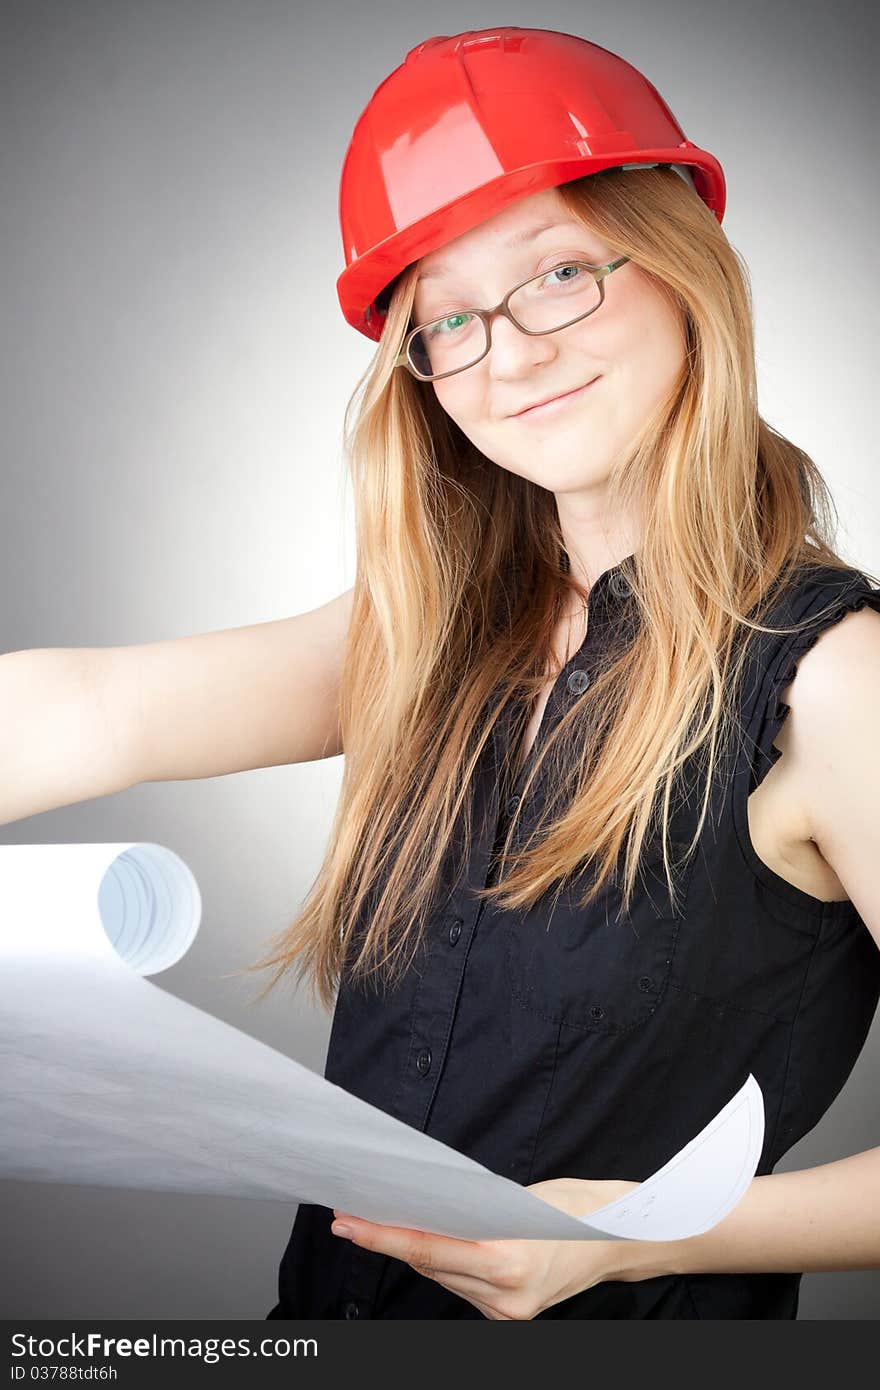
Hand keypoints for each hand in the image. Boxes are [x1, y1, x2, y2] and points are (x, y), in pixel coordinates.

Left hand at [330, 1176, 639, 1319]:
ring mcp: (507, 1313)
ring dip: (416, 1251)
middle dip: (391, 1237)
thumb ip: (472, 1211)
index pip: (427, 1248)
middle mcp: (504, 1297)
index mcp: (508, 1262)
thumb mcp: (521, 1198)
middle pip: (429, 1263)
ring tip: (385, 1221)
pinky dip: (445, 1263)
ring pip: (442, 1277)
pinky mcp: (509, 1318)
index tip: (348, 1222)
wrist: (619, 1240)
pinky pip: (461, 1287)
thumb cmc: (575, 1208)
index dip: (382, 1235)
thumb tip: (423, 1207)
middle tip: (354, 1213)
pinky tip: (432, 1243)